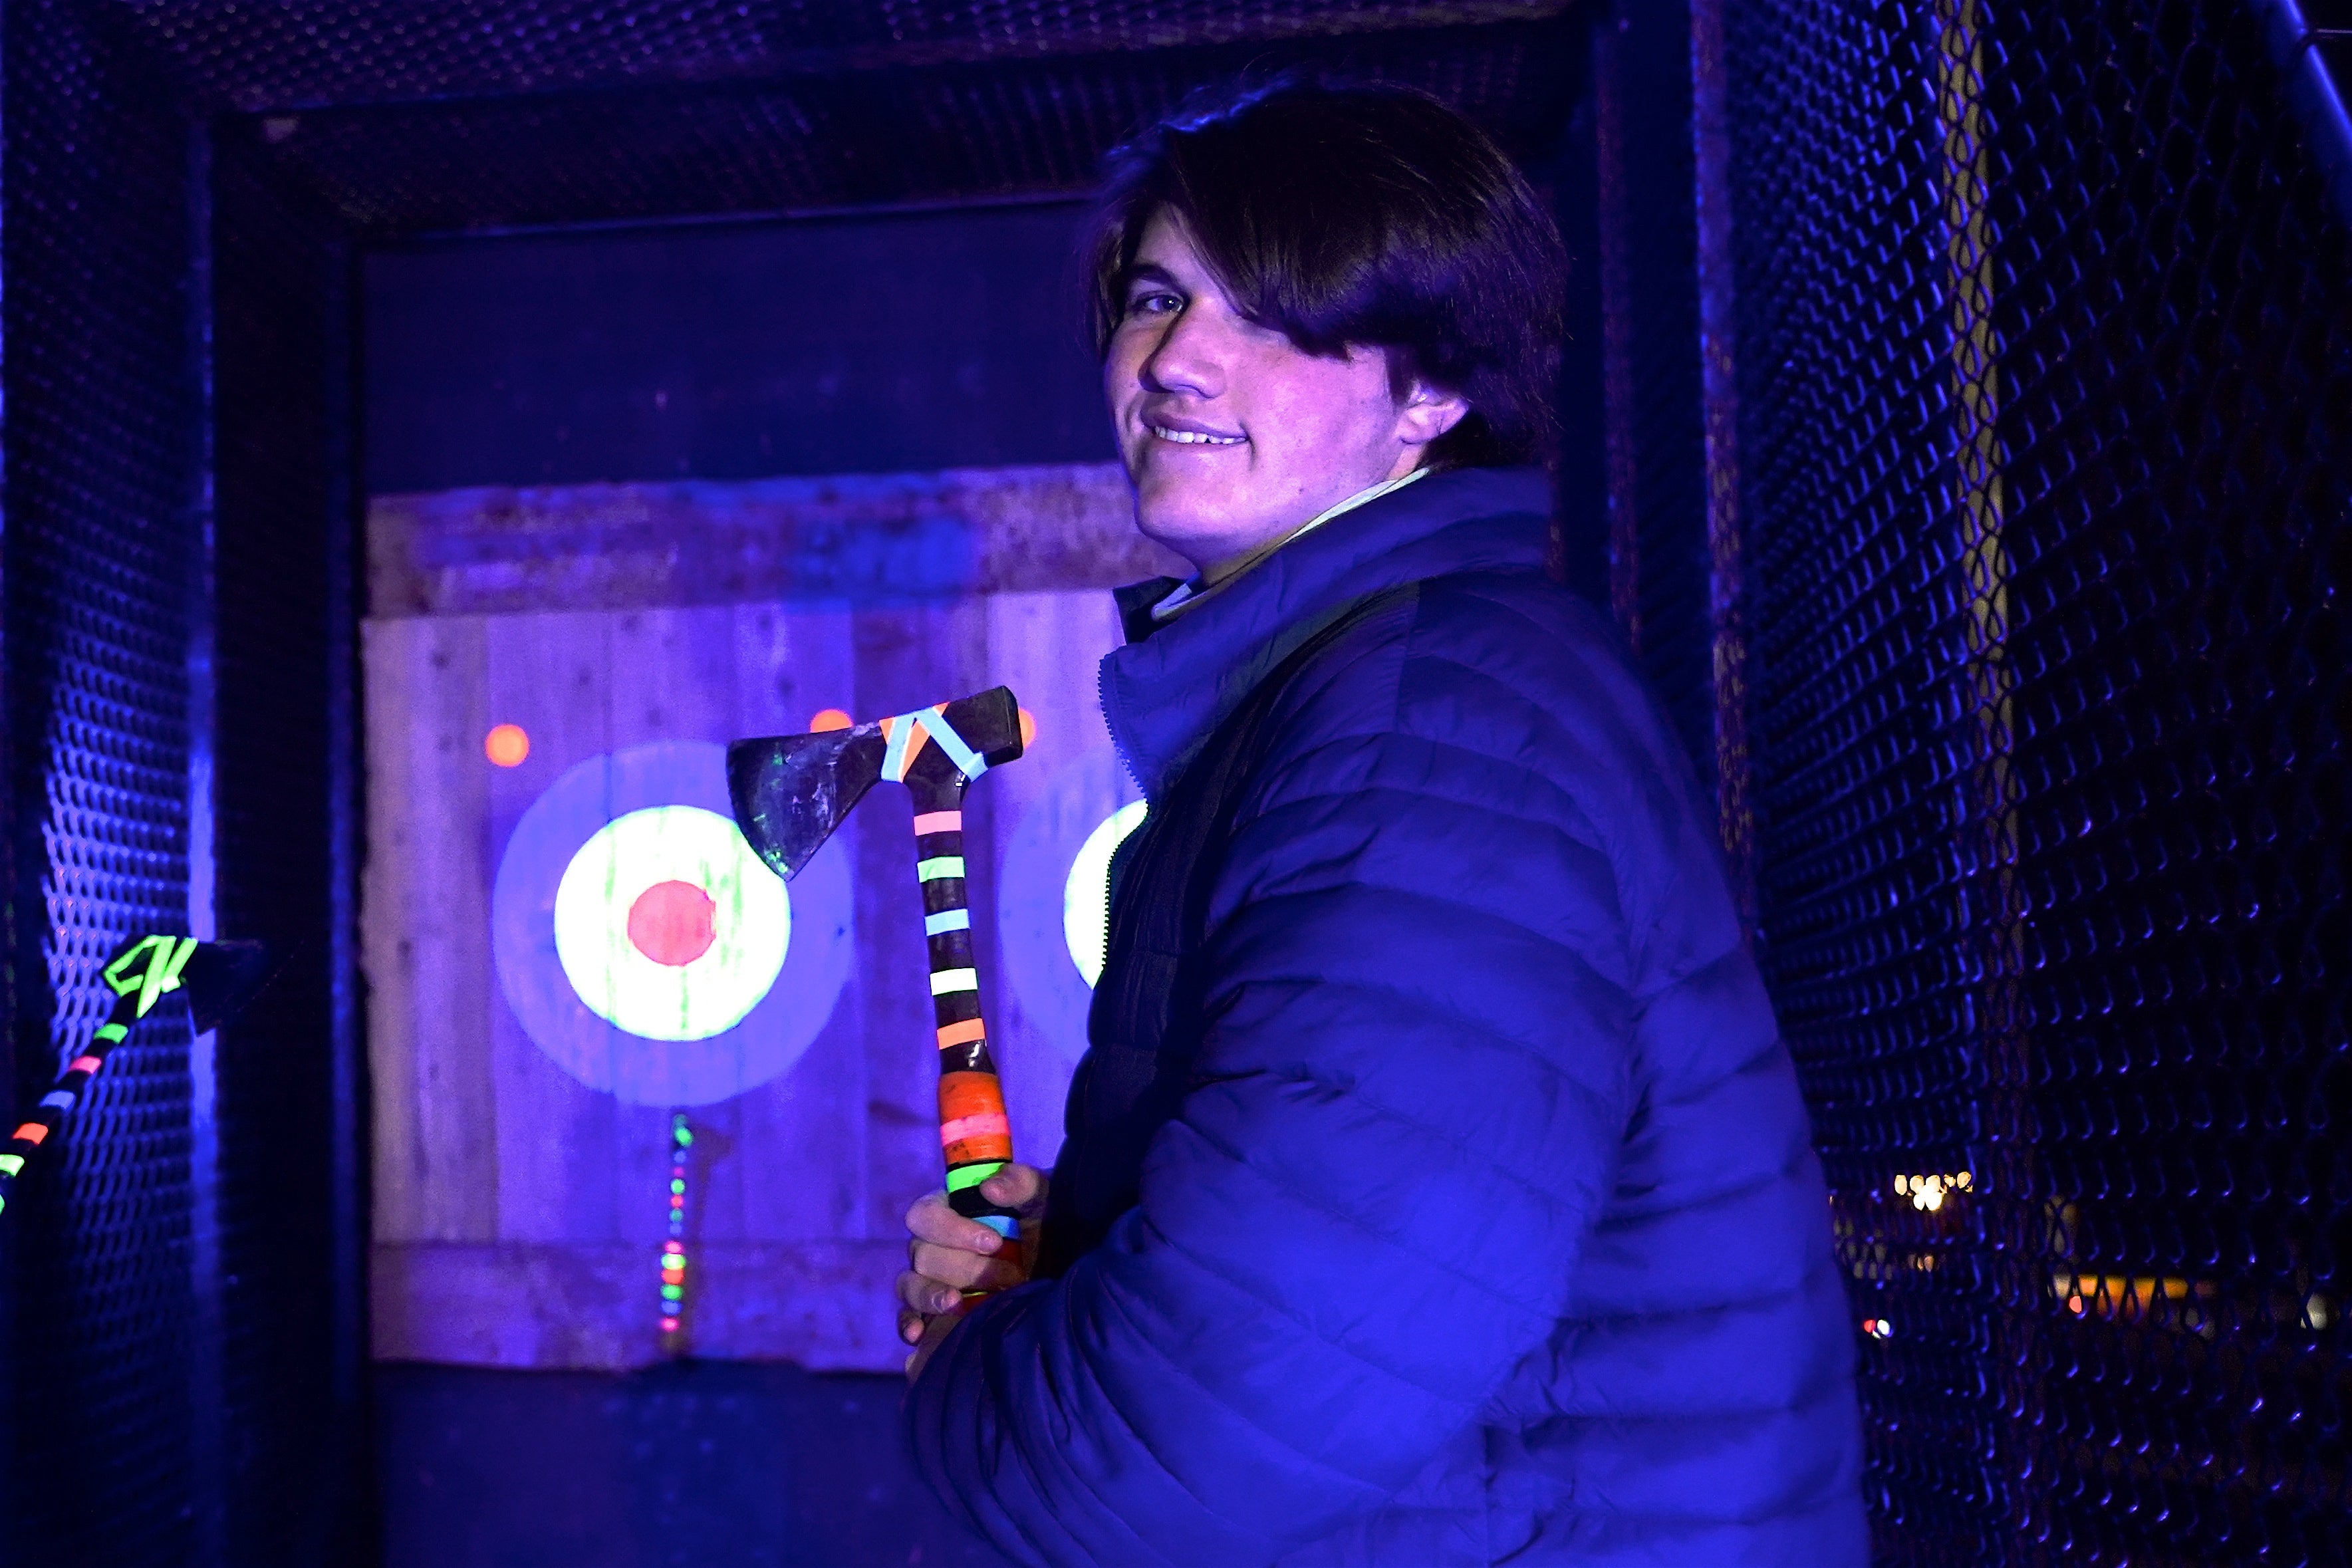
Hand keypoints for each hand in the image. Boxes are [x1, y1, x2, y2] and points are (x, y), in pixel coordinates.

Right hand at [896, 1162, 1047, 1369]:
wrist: (1061, 1266)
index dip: (952, 1230)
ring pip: (910, 1286)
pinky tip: (920, 1334)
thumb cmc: (1046, 1223)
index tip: (993, 1242)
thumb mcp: (1042, 1197)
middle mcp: (931, 1245)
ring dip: (932, 1295)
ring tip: (960, 1305)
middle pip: (922, 1255)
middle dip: (966, 1268)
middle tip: (1010, 1275)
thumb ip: (1021, 1183)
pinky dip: (909, 1325)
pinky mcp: (934, 1312)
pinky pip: (908, 1318)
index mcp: (948, 1211)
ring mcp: (929, 1280)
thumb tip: (989, 1189)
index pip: (925, 1215)